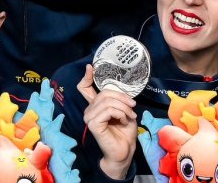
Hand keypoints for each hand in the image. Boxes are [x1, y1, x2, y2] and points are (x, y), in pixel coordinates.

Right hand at [78, 64, 138, 179]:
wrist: (124, 150)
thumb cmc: (124, 131)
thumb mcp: (123, 110)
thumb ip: (117, 99)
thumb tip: (118, 89)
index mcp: (95, 105)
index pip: (84, 88)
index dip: (87, 76)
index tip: (90, 66)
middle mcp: (89, 110)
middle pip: (104, 92)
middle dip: (122, 98)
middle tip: (132, 108)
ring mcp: (89, 117)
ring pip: (108, 101)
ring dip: (124, 107)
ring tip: (130, 116)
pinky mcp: (93, 124)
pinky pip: (109, 110)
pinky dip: (121, 113)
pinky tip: (124, 121)